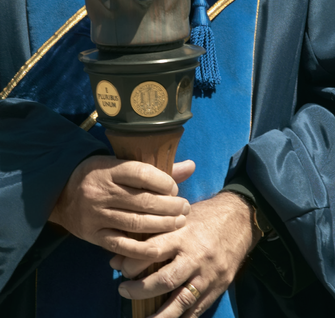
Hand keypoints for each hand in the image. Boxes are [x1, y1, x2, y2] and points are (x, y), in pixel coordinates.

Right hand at [49, 155, 194, 258]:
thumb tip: (191, 166)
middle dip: (170, 207)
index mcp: (110, 170)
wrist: (61, 193)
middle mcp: (101, 192)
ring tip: (179, 223)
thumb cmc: (101, 176)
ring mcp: (96, 215)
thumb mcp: (122, 165)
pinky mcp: (93, 235)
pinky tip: (159, 248)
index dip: (164, 182)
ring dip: (162, 226)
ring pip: (135, 223)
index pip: (142, 173)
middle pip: (143, 201)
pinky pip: (120, 244)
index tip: (174, 189)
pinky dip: (141, 249)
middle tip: (184, 209)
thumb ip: (156, 170)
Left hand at [110, 192, 261, 317]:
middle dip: (138, 290)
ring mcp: (208, 274)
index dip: (130, 262)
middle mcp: (195, 255)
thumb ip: (155, 234)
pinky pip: (197, 310)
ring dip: (157, 316)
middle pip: (163, 280)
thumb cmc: (205, 215)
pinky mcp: (218, 286)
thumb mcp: (180, 216)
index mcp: (183, 234)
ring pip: (180, 301)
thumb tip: (120, 254)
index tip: (118, 267)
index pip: (152, 251)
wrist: (241, 218)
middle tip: (123, 290)